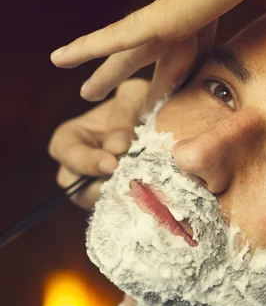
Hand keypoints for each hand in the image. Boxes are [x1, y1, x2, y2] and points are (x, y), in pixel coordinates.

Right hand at [48, 78, 148, 210]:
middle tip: (127, 181)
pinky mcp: (115, 202)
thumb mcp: (132, 96)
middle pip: (77, 190)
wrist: (159, 124)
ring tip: (141, 188)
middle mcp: (75, 168)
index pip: (67, 155)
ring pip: (99, 204)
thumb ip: (123, 113)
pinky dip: (133, 204)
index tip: (112, 163)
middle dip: (101, 187)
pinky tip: (149, 196)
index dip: (87, 162)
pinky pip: (119, 210)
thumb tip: (116, 148)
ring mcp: (93, 189)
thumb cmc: (139, 103)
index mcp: (69, 139)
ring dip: (119, 197)